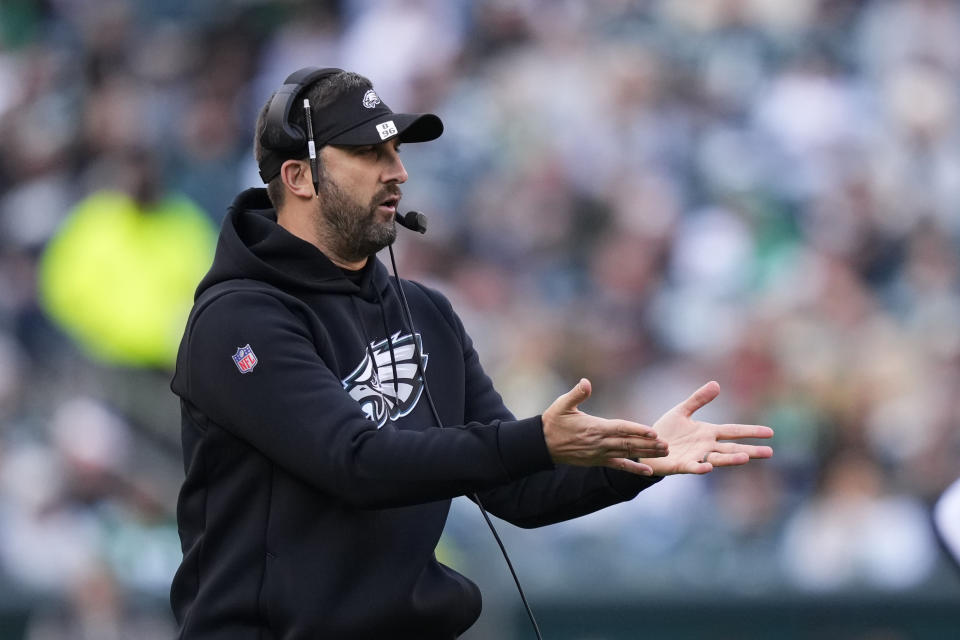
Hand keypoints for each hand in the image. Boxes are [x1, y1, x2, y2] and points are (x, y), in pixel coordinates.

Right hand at [543, 378, 667, 475]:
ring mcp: (599, 453)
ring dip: (647, 454)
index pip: (621, 428)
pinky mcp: (598, 461)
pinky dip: (634, 468)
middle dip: (649, 445)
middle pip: (629, 443)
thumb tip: (586, 382)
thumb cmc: (553, 421)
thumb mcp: (562, 404)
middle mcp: (599, 442)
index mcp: (594, 427)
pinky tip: (647, 472)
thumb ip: (576, 394)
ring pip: (627, 454)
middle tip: (667, 445)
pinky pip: (619, 465)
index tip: (653, 432)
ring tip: (664, 454)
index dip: (637, 430)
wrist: (543, 444)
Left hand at [640, 381, 772, 475]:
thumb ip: (698, 399)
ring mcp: (695, 456)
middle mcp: (705, 446)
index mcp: (707, 433)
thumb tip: (716, 384)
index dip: (750, 431)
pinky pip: (693, 467)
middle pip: (731, 448)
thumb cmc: (665, 431)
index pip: (733, 431)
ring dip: (730, 459)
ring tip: (746, 458)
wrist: (646, 447)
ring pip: (717, 458)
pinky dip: (700, 467)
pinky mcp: (681, 465)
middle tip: (769, 453)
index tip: (770, 432)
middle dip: (750, 450)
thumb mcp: (682, 411)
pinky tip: (708, 467)